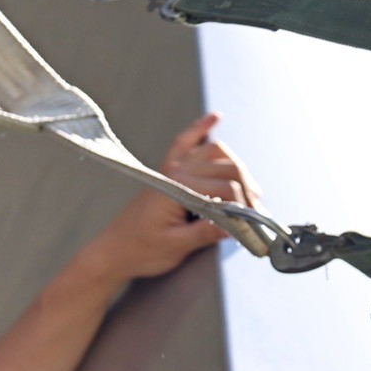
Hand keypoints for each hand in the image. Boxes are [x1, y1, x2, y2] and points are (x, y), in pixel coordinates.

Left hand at [77, 114, 258, 283]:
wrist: (114, 251)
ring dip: (236, 166)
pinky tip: (215, 119)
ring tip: (251, 190)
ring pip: (214, 152)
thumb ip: (206, 233)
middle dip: (247, 187)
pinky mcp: (168, 171)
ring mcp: (171, 168)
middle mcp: (175, 171)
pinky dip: (200, 129)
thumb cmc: (142, 250)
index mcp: (178, 188)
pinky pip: (186, 142)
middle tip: (256, 211)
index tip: (254, 223)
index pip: (225, 188)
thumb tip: (237, 225)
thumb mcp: (177, 247)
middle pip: (225, 166)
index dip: (244, 205)